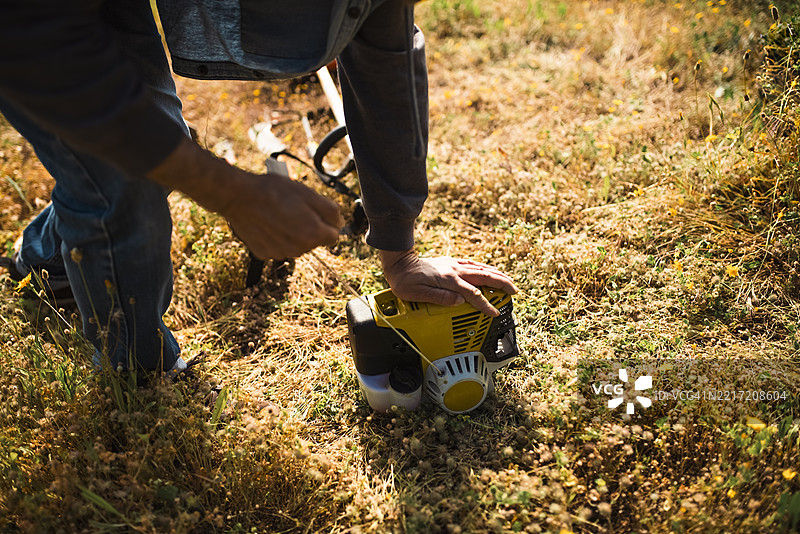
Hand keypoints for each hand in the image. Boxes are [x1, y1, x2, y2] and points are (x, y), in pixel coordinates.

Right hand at [147, 137, 343, 258]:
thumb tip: (338, 223)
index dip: (326, 222)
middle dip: (309, 227)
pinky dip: (276, 237)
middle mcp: (299, 249)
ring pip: (296, 245)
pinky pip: (278, 247)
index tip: (315, 212)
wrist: (239, 197)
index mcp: (313, 234)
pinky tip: (268, 223)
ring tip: (279, 214)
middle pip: (314, 240)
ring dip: (293, 233)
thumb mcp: (308, 193)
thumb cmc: (273, 191)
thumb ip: (330, 210)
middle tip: (294, 209)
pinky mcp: (264, 253)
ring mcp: (280, 253)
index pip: (333, 236)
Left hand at [380, 250, 517, 316]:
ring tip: (508, 281)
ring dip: (496, 275)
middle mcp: (454, 270)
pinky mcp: (450, 263)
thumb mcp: (417, 293)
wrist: (399, 263)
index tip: (494, 312)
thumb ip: (439, 298)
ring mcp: (453, 265)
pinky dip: (484, 268)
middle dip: (501, 284)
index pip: (472, 294)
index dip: (485, 304)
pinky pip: (472, 265)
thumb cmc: (405, 280)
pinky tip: (489, 271)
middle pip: (484, 277)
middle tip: (514, 291)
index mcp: (448, 280)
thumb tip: (459, 302)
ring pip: (480, 269)